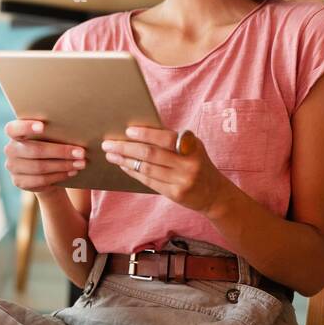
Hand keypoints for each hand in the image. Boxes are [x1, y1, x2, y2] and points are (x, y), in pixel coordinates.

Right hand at [3, 119, 85, 192]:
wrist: (44, 168)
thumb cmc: (50, 144)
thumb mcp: (49, 135)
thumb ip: (53, 130)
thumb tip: (76, 130)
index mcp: (14, 133)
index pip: (13, 129)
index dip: (26, 127)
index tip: (42, 126)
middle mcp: (10, 149)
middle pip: (35, 150)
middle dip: (60, 151)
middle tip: (81, 152)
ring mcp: (13, 167)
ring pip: (40, 167)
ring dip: (63, 165)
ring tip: (80, 163)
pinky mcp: (19, 182)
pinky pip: (41, 180)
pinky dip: (59, 176)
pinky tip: (71, 172)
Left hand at [101, 125, 230, 214]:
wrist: (215, 193)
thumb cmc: (197, 164)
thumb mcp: (192, 149)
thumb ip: (172, 140)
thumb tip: (139, 131)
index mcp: (192, 147)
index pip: (166, 138)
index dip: (146, 134)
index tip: (127, 131)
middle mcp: (189, 164)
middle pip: (151, 154)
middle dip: (126, 148)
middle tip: (108, 144)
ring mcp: (182, 180)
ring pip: (146, 169)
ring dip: (125, 161)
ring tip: (111, 154)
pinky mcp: (175, 194)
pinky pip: (148, 181)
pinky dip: (133, 172)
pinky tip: (123, 166)